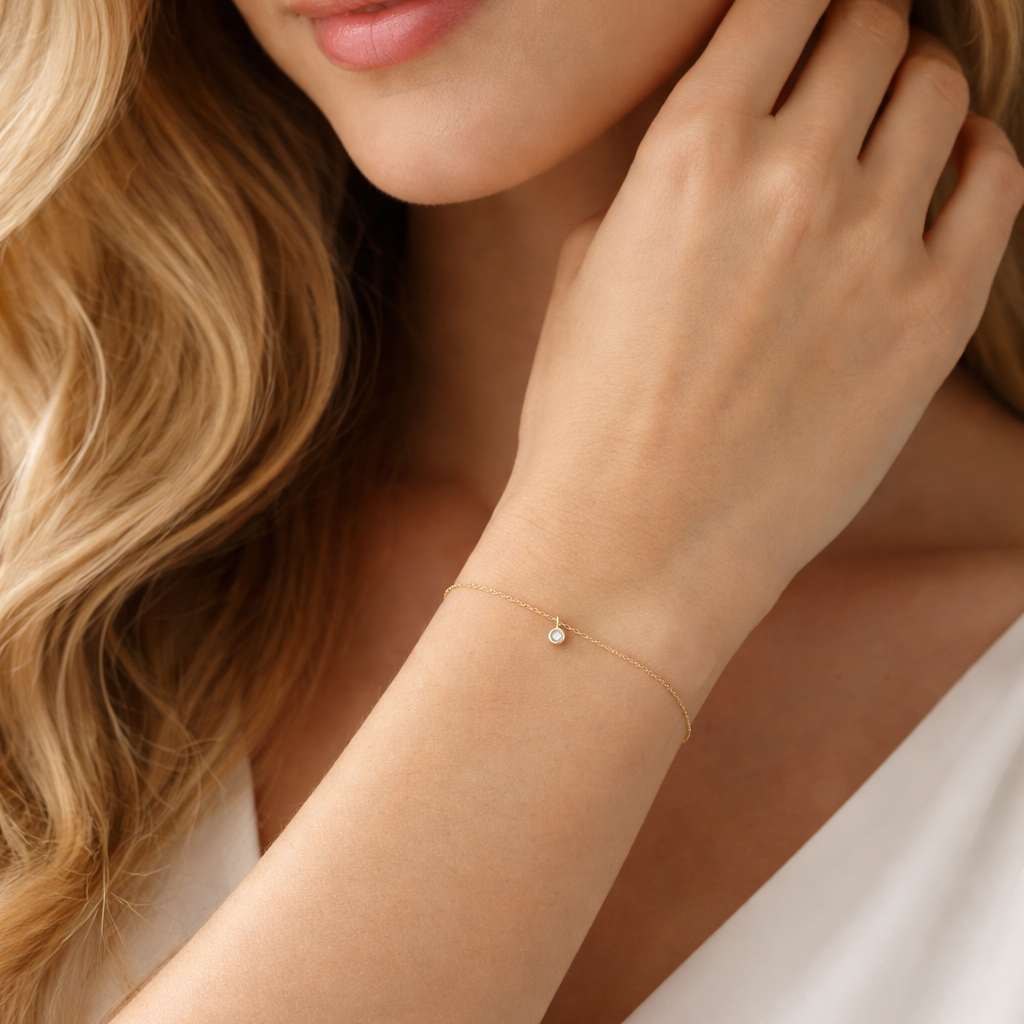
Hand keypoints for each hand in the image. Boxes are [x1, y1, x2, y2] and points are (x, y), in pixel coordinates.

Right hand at [476, 0, 1023, 687]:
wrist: (633, 547)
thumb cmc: (588, 419)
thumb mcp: (587, 272)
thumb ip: (659, 182)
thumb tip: (712, 143)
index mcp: (691, 151)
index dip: (792, 1)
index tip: (792, 20)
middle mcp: (792, 176)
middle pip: (869, 28)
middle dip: (851, 36)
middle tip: (836, 73)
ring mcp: (874, 246)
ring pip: (938, 89)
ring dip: (909, 89)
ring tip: (884, 125)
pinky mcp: (932, 318)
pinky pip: (994, 180)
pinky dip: (974, 155)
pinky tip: (942, 173)